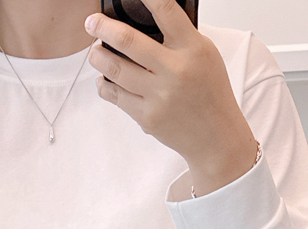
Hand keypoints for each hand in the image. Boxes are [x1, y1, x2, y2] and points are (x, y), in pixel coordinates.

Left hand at [85, 0, 258, 197]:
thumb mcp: (204, 55)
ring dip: (98, 57)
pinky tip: (104, 77)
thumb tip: (144, 19)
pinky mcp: (147, 117)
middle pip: (128, 41)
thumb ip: (179, 37)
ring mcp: (159, 96)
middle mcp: (175, 71)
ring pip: (115, 69)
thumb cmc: (209, 92)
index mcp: (193, 49)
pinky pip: (115, 95)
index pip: (166, 11)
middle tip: (91, 23)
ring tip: (94, 51)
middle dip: (103, 28)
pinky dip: (105, 84)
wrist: (215, 137)